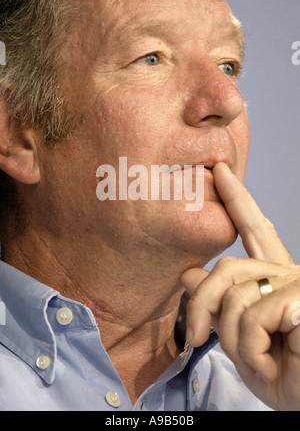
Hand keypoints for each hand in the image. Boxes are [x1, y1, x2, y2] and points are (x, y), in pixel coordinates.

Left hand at [181, 162, 299, 410]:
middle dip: (201, 306)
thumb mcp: (241, 339)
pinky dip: (253, 351)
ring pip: (234, 297)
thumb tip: (187, 273)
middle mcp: (289, 272)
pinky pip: (254, 317)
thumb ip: (219, 304)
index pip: (254, 229)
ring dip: (234, 342)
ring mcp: (299, 283)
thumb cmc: (284, 374)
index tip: (221, 171)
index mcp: (276, 276)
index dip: (237, 199)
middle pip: (226, 268)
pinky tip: (273, 362)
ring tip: (257, 361)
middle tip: (193, 338)